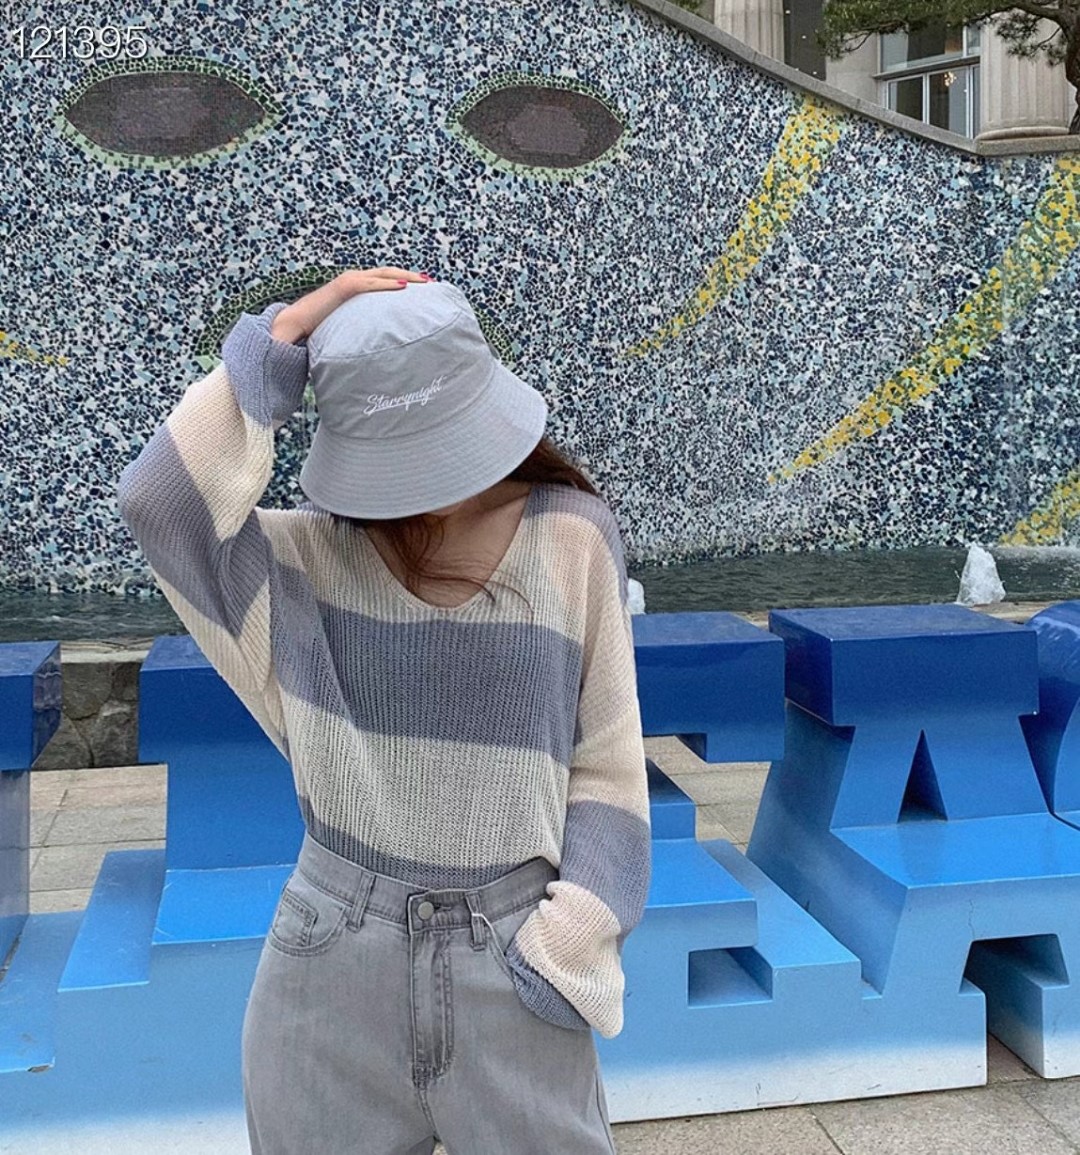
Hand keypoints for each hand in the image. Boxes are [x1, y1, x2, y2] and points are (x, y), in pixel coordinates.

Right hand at [270, 267, 432, 342]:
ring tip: (424, 282)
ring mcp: (350, 281)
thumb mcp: (347, 327)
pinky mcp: (345, 287)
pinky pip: (371, 284)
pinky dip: (387, 284)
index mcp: (356, 288)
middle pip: (389, 273)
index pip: (385, 280)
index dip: (405, 281)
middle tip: (432, 282)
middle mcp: (355, 279)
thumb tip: (377, 347)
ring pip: (383, 275)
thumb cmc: (319, 329)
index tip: (424, 288)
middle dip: (412, 276)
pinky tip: (404, 287)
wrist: (294, 324)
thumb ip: (362, 329)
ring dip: (406, 276)